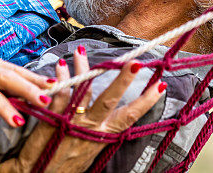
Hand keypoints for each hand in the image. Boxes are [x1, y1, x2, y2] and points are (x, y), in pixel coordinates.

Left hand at [1, 49, 164, 172]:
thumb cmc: (67, 164)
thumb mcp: (92, 150)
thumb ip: (102, 130)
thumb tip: (117, 116)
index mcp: (103, 135)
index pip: (129, 116)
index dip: (146, 101)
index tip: (160, 85)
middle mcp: (89, 128)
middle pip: (109, 100)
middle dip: (123, 80)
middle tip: (134, 62)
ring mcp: (71, 123)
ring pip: (82, 91)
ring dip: (83, 69)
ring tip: (82, 51)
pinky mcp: (52, 121)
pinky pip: (59, 95)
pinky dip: (60, 78)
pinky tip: (60, 66)